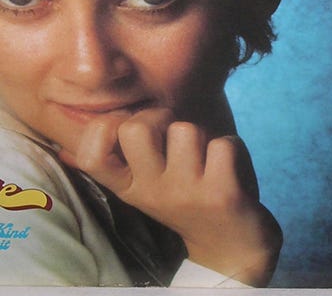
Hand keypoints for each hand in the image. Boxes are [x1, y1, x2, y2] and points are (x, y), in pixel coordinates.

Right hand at [59, 108, 281, 286]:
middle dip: (160, 117)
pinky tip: (231, 171)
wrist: (230, 247)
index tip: (128, 128)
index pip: (93, 153)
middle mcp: (151, 191)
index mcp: (129, 186)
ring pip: (187, 130)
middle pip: (137, 127)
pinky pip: (224, 144)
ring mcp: (186, 193)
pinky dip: (234, 148)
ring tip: (207, 160)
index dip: (104, 127)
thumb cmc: (187, 202)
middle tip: (174, 136)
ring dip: (204, 136)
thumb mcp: (145, 187)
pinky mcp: (222, 194)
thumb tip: (63, 149)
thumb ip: (116, 163)